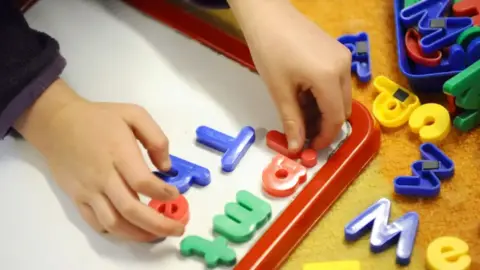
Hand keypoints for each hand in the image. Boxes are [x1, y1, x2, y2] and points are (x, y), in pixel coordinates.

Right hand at [15, 80, 183, 241]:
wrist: (58, 124)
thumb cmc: (100, 118)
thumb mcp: (134, 114)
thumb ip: (156, 138)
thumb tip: (167, 167)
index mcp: (118, 152)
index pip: (142, 181)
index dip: (162, 193)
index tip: (175, 194)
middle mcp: (103, 175)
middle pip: (131, 209)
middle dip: (158, 224)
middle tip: (178, 228)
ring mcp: (88, 190)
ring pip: (114, 223)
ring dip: (139, 234)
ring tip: (158, 234)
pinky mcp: (77, 198)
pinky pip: (96, 223)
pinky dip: (116, 232)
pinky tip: (132, 230)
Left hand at [229, 0, 351, 150]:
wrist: (268, 15)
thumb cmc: (269, 50)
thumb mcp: (279, 90)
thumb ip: (291, 121)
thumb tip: (296, 148)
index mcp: (329, 77)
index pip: (335, 118)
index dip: (324, 137)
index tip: (310, 147)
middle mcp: (343, 67)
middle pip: (342, 108)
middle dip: (324, 125)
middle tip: (302, 132)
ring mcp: (343, 57)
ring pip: (341, 96)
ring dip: (324, 110)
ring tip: (299, 112)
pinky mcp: (338, 52)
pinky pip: (337, 82)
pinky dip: (324, 95)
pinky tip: (305, 95)